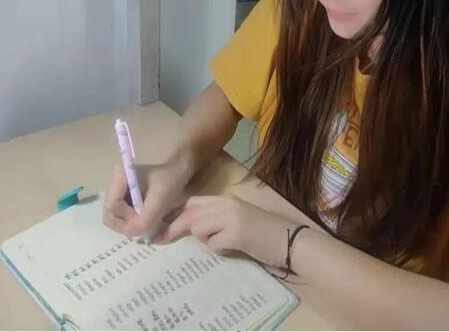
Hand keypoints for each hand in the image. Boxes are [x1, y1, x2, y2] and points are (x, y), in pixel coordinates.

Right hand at [103, 156, 193, 237]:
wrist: (178, 171)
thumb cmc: (170, 181)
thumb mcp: (160, 200)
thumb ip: (145, 219)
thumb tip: (128, 233)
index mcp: (119, 175)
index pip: (113, 207)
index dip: (127, 218)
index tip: (145, 217)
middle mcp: (113, 182)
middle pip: (109, 213)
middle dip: (125, 224)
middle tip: (144, 224)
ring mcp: (116, 190)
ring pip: (114, 217)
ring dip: (129, 224)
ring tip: (147, 220)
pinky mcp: (121, 196)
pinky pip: (120, 215)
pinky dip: (131, 221)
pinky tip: (145, 217)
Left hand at [155, 195, 298, 267]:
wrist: (291, 241)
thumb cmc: (264, 234)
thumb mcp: (237, 220)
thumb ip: (216, 220)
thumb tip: (189, 228)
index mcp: (226, 199)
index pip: (192, 202)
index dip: (175, 214)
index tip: (160, 225)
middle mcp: (226, 203)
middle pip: (190, 213)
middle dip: (173, 227)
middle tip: (157, 240)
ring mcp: (231, 216)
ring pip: (198, 228)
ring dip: (205, 240)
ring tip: (224, 244)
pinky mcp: (236, 232)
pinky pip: (213, 244)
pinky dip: (219, 250)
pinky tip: (233, 249)